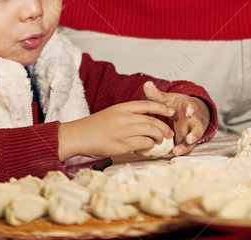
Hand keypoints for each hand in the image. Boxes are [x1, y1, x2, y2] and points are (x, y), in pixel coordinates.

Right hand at [56, 100, 173, 159]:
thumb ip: (127, 115)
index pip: (146, 105)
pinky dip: (148, 145)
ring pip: (150, 132)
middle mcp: (124, 117)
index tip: (170, 111)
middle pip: (151, 120)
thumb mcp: (112, 113)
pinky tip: (148, 146)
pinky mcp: (122, 145)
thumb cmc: (95, 126)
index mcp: (122, 107)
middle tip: (168, 132)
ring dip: (157, 137)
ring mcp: (124, 131)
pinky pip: (142, 144)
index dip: (161, 107)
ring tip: (160, 140)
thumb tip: (145, 122)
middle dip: (163, 127)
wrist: (80, 136)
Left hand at [141, 82, 208, 155]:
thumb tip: (146, 84)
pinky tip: (173, 154)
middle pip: (198, 127)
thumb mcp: (167, 99)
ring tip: (177, 151)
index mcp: (188, 107)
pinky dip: (182, 151)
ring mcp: (192, 131)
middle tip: (190, 138)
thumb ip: (156, 95)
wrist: (187, 112)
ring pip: (193, 140)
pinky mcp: (188, 140)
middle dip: (195, 133)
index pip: (192, 106)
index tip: (189, 111)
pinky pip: (187, 147)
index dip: (191, 109)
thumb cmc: (177, 105)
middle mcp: (193, 120)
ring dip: (186, 146)